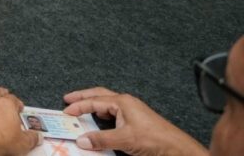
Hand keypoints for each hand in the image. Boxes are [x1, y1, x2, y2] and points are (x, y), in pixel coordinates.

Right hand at [63, 88, 206, 155]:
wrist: (177, 148)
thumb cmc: (154, 139)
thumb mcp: (124, 139)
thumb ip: (101, 139)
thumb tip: (81, 140)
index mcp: (122, 102)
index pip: (94, 101)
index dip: (78, 106)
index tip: (66, 111)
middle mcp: (126, 103)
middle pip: (99, 94)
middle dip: (83, 97)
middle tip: (68, 99)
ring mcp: (132, 110)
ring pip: (108, 103)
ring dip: (94, 104)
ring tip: (82, 109)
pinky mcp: (136, 120)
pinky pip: (115, 112)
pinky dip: (103, 113)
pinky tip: (101, 120)